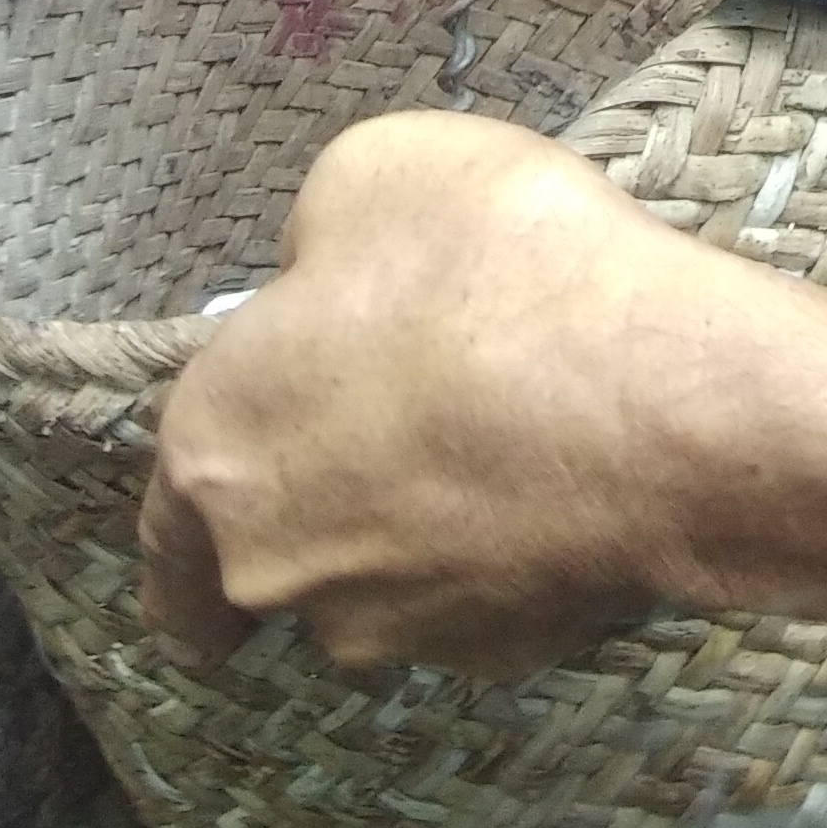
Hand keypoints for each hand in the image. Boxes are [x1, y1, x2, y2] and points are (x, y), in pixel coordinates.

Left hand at [138, 114, 770, 674]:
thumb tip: (324, 280)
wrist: (662, 399)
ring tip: (510, 437)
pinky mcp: (501, 655)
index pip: (164, 533)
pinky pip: (485, 598)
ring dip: (418, 531)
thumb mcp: (375, 172)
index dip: (191, 523)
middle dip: (325, 507)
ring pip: (380, 584)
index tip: (226, 515)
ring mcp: (392, 625)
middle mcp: (279, 565)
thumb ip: (318, 240)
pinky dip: (508, 552)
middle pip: (274, 558)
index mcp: (216, 452)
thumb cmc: (495, 272)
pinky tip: (568, 479)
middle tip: (407, 425)